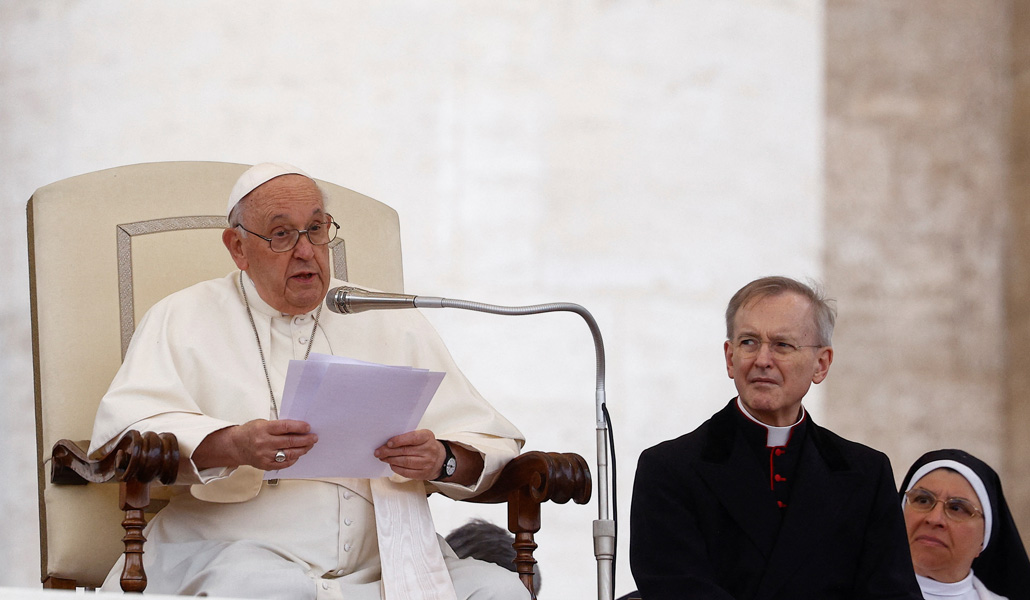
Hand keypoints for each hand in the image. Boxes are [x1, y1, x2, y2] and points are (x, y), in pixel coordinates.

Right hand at [194, 419, 317, 470]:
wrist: (236, 446)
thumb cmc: (250, 432)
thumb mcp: (262, 423)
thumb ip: (278, 426)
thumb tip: (298, 428)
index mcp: (263, 429)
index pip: (285, 427)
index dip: (299, 427)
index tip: (308, 427)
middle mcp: (264, 443)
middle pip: (290, 442)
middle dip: (305, 439)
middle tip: (313, 437)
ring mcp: (265, 455)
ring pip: (289, 454)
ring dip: (302, 450)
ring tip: (309, 446)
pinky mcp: (266, 465)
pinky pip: (284, 463)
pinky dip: (293, 459)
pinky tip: (298, 454)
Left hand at [374, 429, 445, 480]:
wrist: (440, 459)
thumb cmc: (426, 445)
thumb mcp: (421, 436)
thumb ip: (407, 437)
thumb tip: (388, 442)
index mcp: (427, 437)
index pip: (413, 437)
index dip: (399, 440)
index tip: (388, 443)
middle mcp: (429, 450)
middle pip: (406, 451)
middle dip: (389, 451)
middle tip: (379, 451)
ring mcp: (427, 463)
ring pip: (405, 462)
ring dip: (391, 460)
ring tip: (383, 458)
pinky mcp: (424, 474)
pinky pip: (407, 472)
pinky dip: (397, 468)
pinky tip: (391, 464)